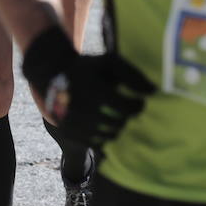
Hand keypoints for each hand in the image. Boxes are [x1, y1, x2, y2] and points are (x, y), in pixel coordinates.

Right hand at [22, 25, 154, 145]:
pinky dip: (103, 136)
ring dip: (116, 127)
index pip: (128, 108)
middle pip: (120, 123)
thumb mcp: (109, 62)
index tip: (139, 102)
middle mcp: (84, 110)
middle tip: (126, 109)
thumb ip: (132, 75)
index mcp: (96, 91)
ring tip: (115, 115)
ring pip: (109, 135)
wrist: (51, 75)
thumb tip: (154, 92)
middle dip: (126, 116)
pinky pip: (96, 143)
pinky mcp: (69, 133)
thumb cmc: (87, 67)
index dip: (138, 106)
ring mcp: (75, 124)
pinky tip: (102, 123)